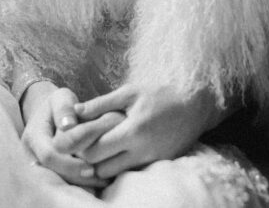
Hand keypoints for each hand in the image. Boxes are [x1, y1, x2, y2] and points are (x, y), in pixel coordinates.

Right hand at [19, 83, 118, 188]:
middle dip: (76, 177)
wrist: (48, 113)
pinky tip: (96, 183)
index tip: (91, 168)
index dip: (70, 164)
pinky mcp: (44, 171)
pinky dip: (77, 184)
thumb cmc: (59, 104)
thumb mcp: (61, 97)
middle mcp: (30, 154)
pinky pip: (58, 182)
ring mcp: (35, 164)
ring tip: (101, 182)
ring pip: (55, 181)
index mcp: (33, 136)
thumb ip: (64, 108)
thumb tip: (68, 125)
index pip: (49, 155)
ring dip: (78, 184)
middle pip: (52, 173)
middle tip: (99, 178)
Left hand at [67, 83, 231, 178]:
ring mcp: (150, 161)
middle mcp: (141, 151)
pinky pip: (129, 172)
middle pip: (100, 168)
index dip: (82, 146)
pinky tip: (120, 150)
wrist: (195, 107)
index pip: (94, 151)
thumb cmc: (160, 95)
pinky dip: (120, 165)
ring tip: (103, 147)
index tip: (80, 137)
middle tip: (88, 143)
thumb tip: (73, 112)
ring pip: (113, 174)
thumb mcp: (129, 93)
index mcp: (132, 131)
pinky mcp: (156, 165)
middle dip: (90, 158)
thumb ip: (100, 104)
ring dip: (104, 164)